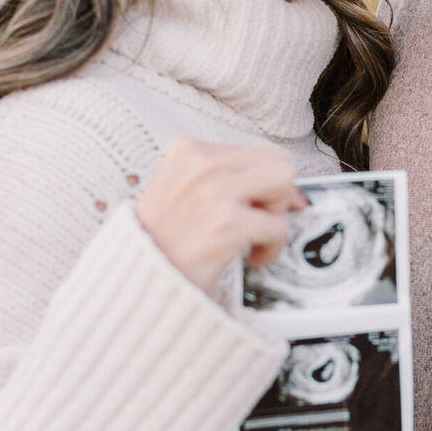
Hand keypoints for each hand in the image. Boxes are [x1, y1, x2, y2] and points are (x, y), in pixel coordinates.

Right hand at [136, 139, 304, 291]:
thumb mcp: (185, 192)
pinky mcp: (226, 223)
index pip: (256, 151)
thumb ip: (232, 181)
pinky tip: (249, 257)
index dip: (262, 184)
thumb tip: (294, 192)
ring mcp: (214, 191)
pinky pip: (279, 226)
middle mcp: (201, 164)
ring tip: (250, 234)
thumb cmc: (163, 241)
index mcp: (188, 150)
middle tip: (253, 219)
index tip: (250, 206)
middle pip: (278, 160)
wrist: (137, 281)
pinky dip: (272, 248)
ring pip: (284, 182)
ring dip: (275, 214)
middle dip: (276, 193)